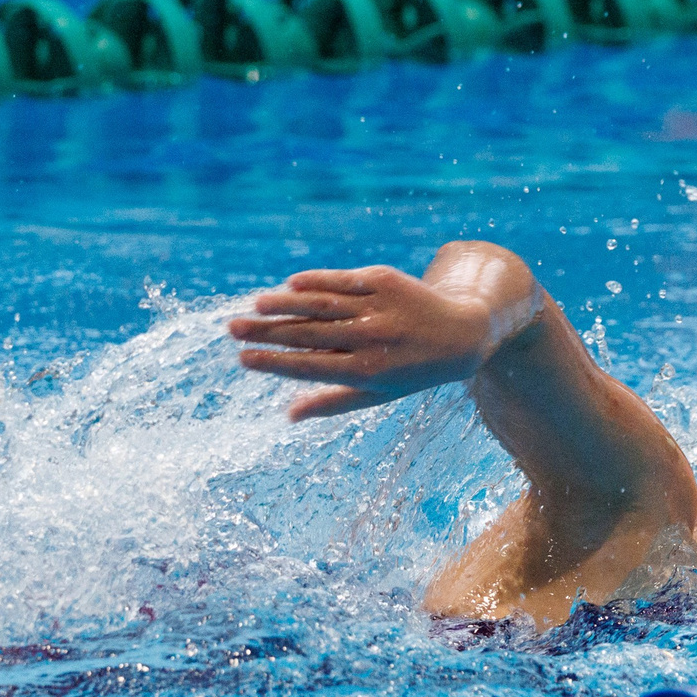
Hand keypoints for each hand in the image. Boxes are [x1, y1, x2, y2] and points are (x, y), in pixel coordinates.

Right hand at [228, 262, 507, 420]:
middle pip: (308, 333)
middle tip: (232, 329)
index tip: (242, 359)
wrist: (463, 334)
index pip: (309, 367)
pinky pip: (342, 279)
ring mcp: (378, 306)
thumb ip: (332, 402)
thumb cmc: (412, 370)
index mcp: (367, 371)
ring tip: (254, 306)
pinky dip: (315, 281)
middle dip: (267, 332)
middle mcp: (371, 338)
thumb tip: (288, 416)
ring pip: (321, 303)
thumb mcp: (378, 394)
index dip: (274, 363)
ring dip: (284, 304)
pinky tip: (290, 285)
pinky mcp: (384, 280)